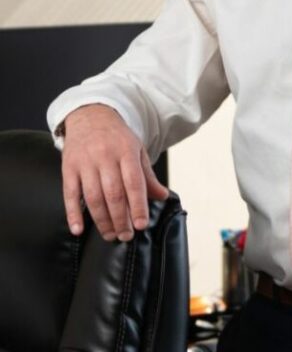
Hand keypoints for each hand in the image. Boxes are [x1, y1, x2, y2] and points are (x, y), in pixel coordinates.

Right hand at [61, 104, 168, 242]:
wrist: (89, 115)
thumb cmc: (117, 138)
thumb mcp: (137, 150)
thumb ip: (147, 176)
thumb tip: (162, 196)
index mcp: (126, 151)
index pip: (133, 182)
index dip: (137, 206)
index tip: (141, 225)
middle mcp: (104, 156)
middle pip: (113, 193)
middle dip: (120, 218)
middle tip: (126, 236)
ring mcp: (85, 162)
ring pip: (93, 196)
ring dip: (102, 220)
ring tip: (111, 235)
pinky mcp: (68, 167)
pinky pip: (69, 193)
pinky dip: (73, 213)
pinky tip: (78, 230)